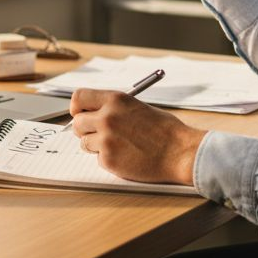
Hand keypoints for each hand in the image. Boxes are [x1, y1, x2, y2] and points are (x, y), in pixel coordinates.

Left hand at [68, 88, 206, 184]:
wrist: (180, 152)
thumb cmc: (165, 130)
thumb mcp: (137, 107)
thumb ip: (113, 108)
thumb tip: (93, 112)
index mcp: (115, 100)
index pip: (79, 97)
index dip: (77, 107)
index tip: (81, 113)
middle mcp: (107, 117)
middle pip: (77, 123)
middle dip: (85, 129)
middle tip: (99, 134)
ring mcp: (106, 140)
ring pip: (84, 143)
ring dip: (96, 145)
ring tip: (118, 145)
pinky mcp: (109, 160)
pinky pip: (97, 159)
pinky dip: (108, 159)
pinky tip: (126, 156)